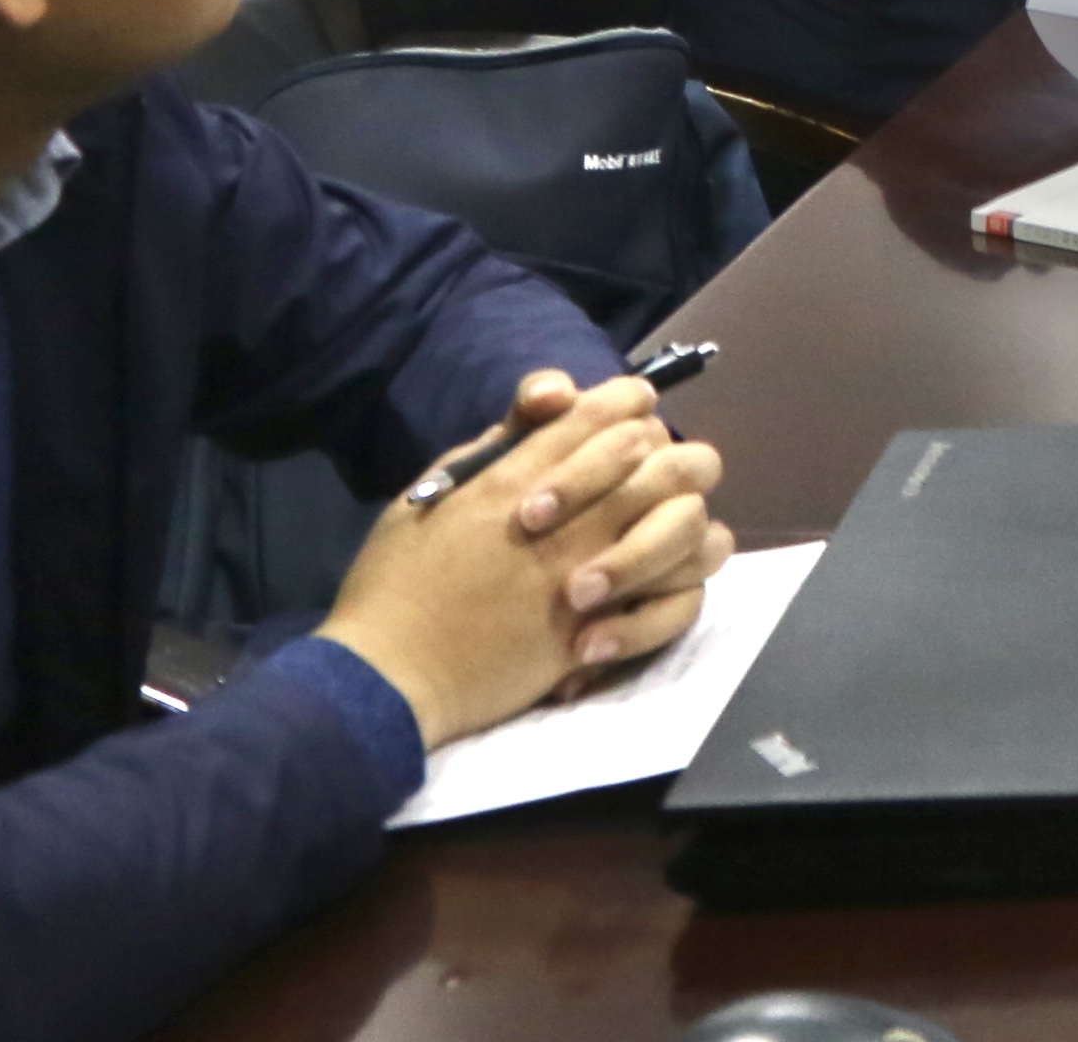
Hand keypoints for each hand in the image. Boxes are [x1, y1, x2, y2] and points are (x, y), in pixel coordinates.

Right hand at [319, 370, 733, 743]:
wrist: (387, 676)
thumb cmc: (396, 581)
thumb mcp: (435, 490)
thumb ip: (498, 445)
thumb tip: (553, 405)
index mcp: (521, 477)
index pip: (611, 410)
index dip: (630, 401)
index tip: (625, 415)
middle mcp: (569, 521)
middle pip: (670, 457)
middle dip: (671, 454)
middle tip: (646, 474)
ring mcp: (591, 576)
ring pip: (690, 523)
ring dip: (681, 520)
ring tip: (651, 532)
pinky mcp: (600, 632)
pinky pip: (678, 601)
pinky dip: (673, 593)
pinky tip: (642, 595)